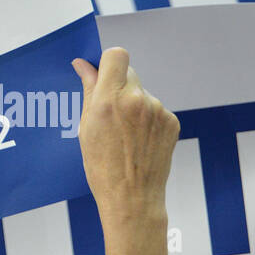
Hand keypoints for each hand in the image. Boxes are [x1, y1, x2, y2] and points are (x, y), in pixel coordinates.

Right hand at [72, 48, 180, 222]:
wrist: (132, 198)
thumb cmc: (103, 169)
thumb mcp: (85, 128)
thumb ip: (89, 91)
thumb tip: (84, 65)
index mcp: (109, 100)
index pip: (116, 55)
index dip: (108, 62)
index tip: (104, 74)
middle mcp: (136, 101)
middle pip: (129, 72)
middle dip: (118, 85)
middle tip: (110, 111)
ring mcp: (157, 111)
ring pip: (142, 93)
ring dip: (133, 105)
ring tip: (125, 135)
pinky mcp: (171, 121)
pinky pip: (155, 109)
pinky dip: (147, 119)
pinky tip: (139, 140)